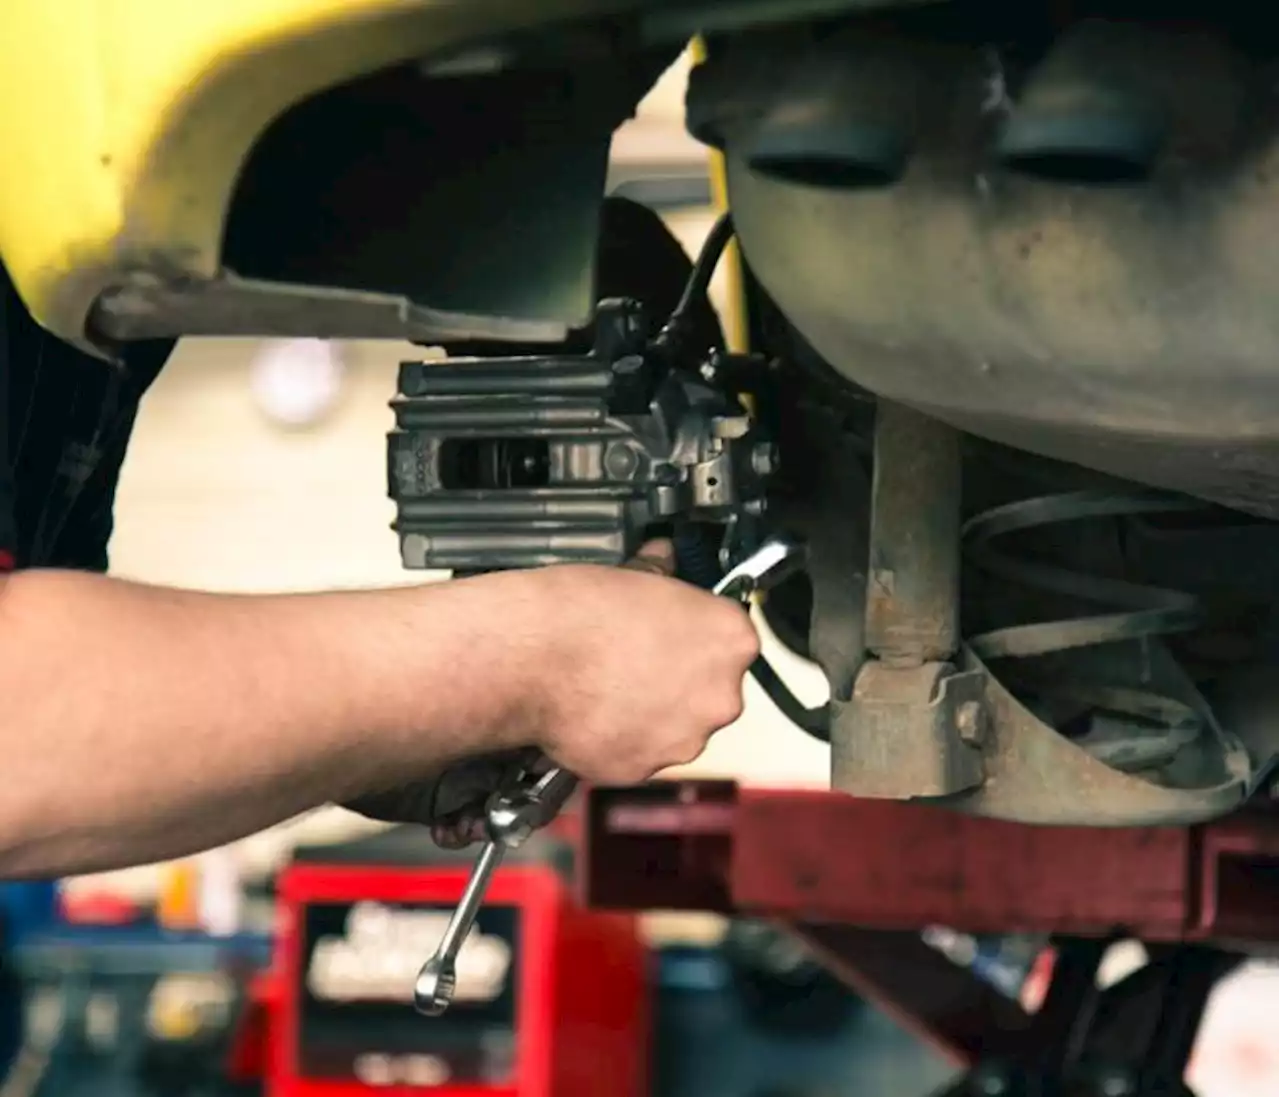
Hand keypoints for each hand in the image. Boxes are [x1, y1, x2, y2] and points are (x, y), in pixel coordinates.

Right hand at [343, 541, 759, 835]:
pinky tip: (593, 712)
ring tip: (608, 686)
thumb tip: (663, 559)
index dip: (698, 636)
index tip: (676, 634)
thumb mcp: (632, 574)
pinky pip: (640, 753)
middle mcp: (720, 695)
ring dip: (652, 712)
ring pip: (677, 726)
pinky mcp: (644, 768)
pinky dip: (621, 739)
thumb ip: (661, 576)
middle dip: (679, 679)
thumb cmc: (578, 612)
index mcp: (729, 639)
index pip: (733, 637)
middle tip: (636, 661)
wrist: (528, 655)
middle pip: (712, 689)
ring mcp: (684, 737)